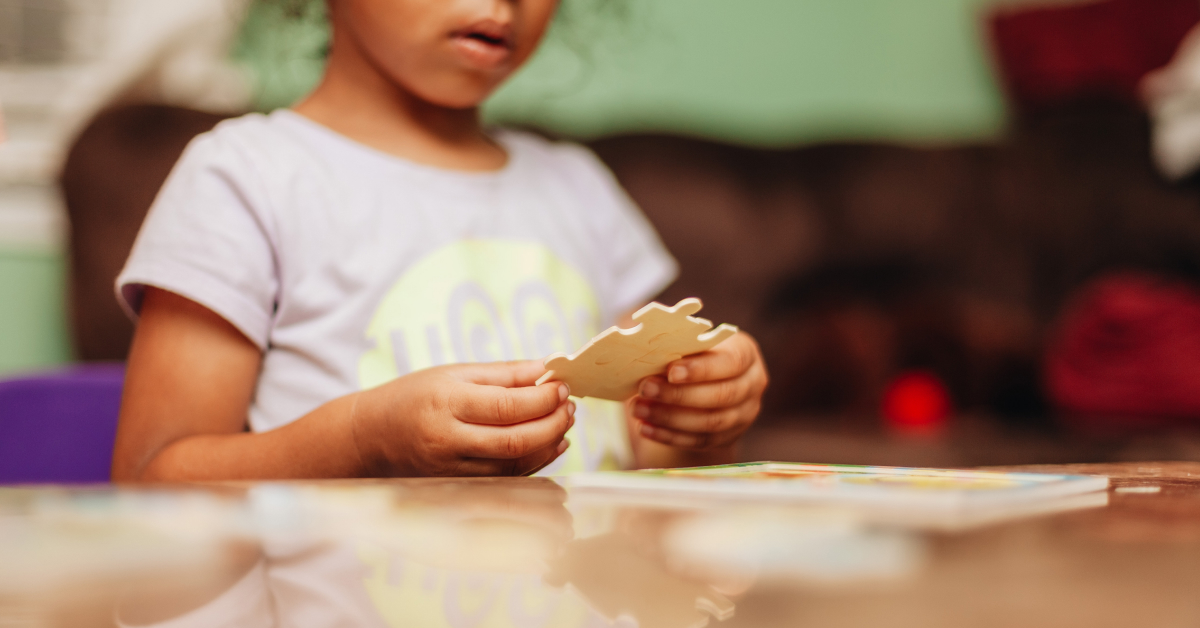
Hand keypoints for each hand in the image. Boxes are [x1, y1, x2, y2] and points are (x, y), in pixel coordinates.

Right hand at [353, 361, 574, 476]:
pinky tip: (550, 444)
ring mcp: (451, 471)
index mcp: (446, 404)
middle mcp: (447, 441)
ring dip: (548, 443)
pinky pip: (506, 479)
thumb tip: (549, 368)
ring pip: (514, 465)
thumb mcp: (454, 374)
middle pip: (516, 441)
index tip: (563, 387)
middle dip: (553, 423)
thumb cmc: (414, 397)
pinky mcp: (456, 488)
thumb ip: (504, 374)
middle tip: (570, 407)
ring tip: (564, 421)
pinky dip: (535, 462)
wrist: (371, 437)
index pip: (508, 406)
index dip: (543, 398)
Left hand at [631, 332, 767, 450]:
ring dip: (670, 418)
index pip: (731, 362)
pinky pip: (699, 441)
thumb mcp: (692, 344)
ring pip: (710, 423)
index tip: (670, 371)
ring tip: (639, 409)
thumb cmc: (694, 354)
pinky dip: (669, 436)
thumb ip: (677, 347)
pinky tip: (645, 428)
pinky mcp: (728, 437)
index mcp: (746, 354)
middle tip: (645, 389)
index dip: (701, 369)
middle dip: (679, 395)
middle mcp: (752, 385)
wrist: (708, 383)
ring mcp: (744, 414)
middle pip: (721, 395)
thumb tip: (642, 349)